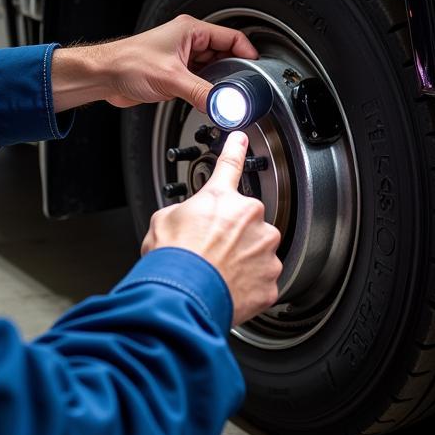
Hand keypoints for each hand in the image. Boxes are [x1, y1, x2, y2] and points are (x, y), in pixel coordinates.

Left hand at [51, 15, 258, 113]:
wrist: (104, 77)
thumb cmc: (128, 64)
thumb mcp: (172, 79)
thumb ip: (201, 93)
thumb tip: (224, 105)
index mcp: (191, 30)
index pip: (232, 38)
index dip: (248, 54)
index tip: (257, 71)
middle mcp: (188, 41)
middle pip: (224, 55)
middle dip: (234, 73)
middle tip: (243, 90)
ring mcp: (181, 57)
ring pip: (212, 70)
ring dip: (218, 83)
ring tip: (227, 98)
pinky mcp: (174, 73)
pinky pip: (199, 81)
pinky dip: (206, 90)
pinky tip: (209, 101)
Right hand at [141, 132, 281, 326]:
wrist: (184, 296)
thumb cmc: (172, 258)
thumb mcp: (163, 221)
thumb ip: (183, 212)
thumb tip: (185, 218)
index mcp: (221, 198)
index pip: (230, 164)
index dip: (235, 148)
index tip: (242, 138)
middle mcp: (250, 218)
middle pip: (246, 220)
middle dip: (232, 233)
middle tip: (210, 250)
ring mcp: (265, 250)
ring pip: (258, 250)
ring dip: (243, 259)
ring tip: (217, 272)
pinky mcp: (271, 279)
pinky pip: (263, 278)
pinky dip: (248, 284)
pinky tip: (228, 287)